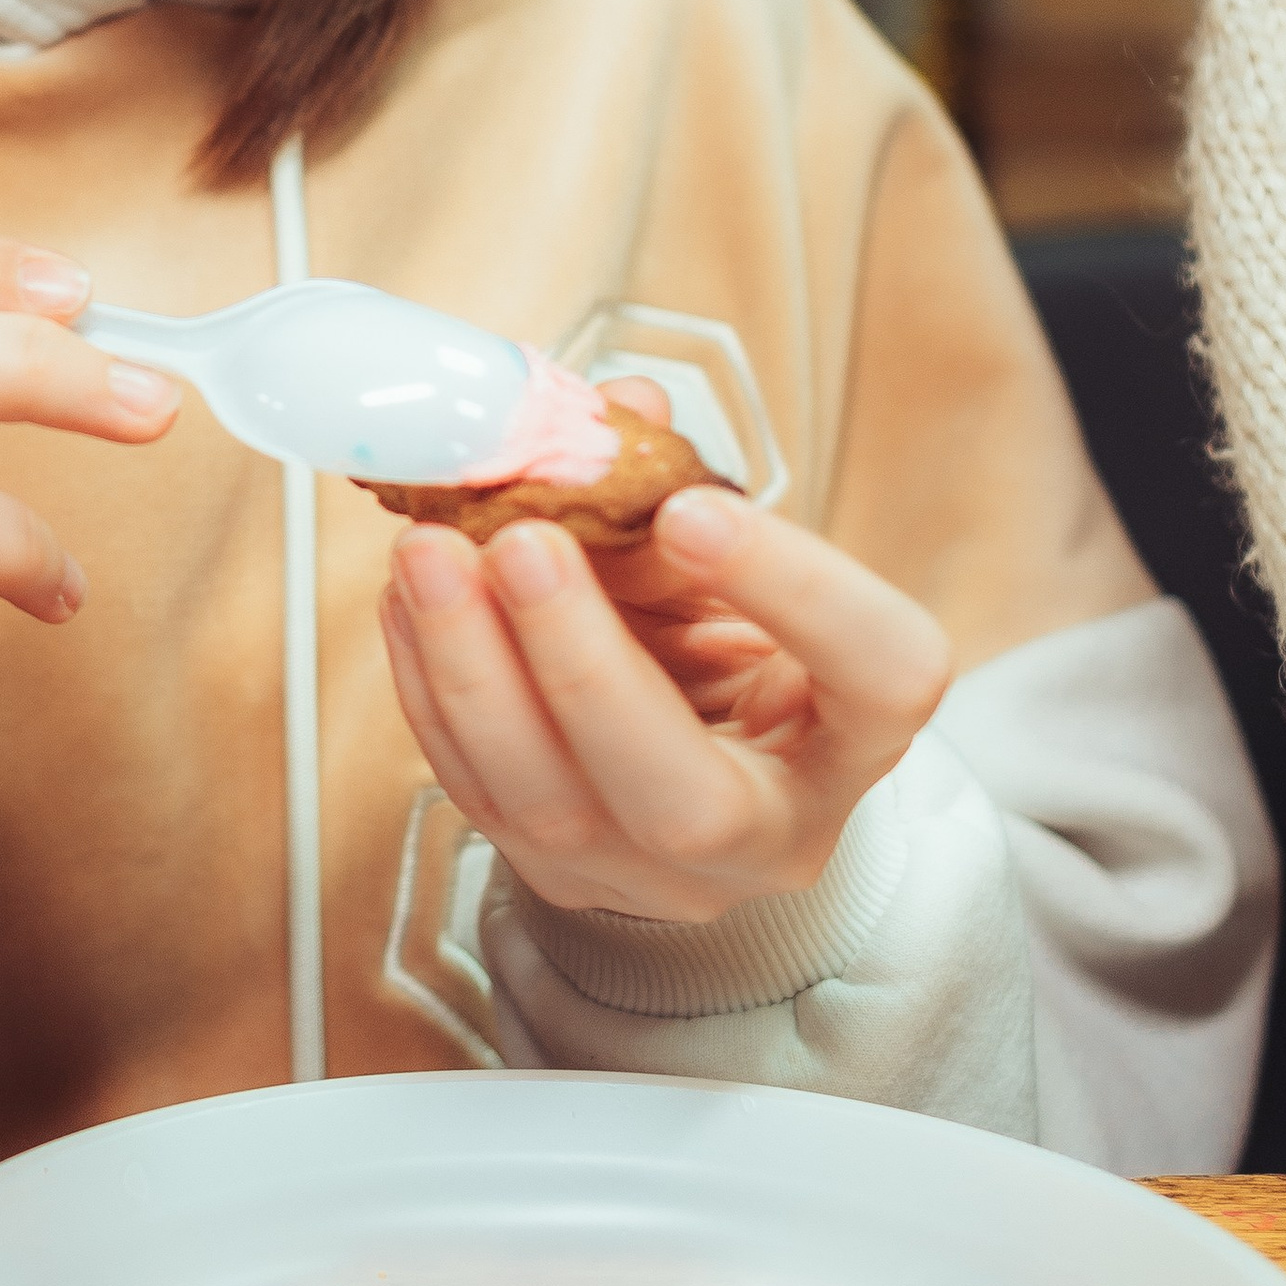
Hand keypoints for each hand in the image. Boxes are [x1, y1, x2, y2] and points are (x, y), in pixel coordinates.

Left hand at [379, 391, 952, 925]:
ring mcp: (650, 874)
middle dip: (582, 662)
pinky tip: (408, 600)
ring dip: (471, 666)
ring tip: (429, 552)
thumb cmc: (733, 647)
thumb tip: (617, 411)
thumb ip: (685, 494)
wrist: (694, 761)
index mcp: (856, 735)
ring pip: (550, 803)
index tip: (694, 508)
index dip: (794, 590)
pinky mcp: (551, 872)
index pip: (877, 676)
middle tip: (519, 539)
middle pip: (683, 795)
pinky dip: (429, 685)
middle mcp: (765, 832)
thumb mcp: (739, 572)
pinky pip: (475, 790)